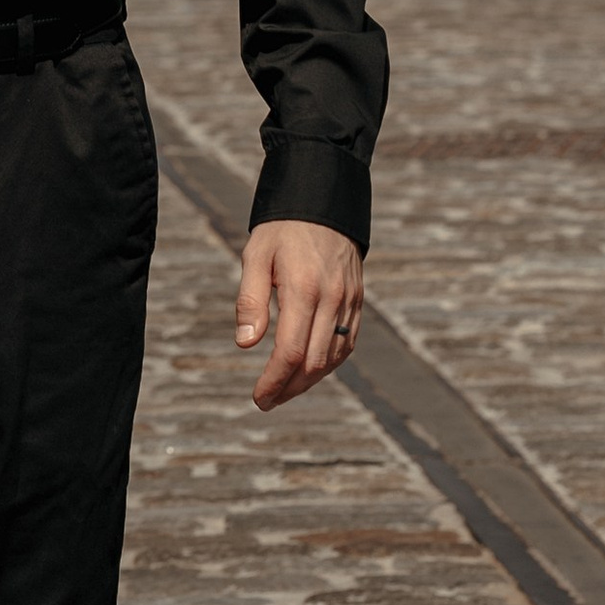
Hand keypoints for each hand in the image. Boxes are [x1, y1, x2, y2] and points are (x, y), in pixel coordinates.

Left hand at [235, 219, 363, 409]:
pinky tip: (309, 371)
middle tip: (266, 401)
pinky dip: (328, 364)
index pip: (290, 352)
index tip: (258, 397)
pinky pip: (347, 344)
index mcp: (305, 290)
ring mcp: (349, 302)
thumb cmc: (281, 230)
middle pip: (313, 363)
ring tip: (283, 390)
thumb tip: (246, 345)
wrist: (323, 204)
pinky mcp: (358, 302)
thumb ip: (250, 301)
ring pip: (333, 358)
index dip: (274, 381)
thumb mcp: (256, 256)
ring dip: (308, 381)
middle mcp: (332, 300)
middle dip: (289, 388)